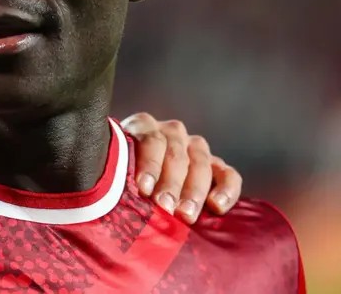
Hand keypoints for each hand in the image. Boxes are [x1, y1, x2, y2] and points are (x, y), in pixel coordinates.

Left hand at [121, 113, 241, 223]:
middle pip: (175, 154)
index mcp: (143, 125)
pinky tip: (217, 207)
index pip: (150, 139)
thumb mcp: (112, 166)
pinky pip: (228, 174)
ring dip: (194, 190)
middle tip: (164, 206)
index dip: (149, 164)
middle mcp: (171, 132)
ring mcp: (194, 147)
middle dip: (170, 183)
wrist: (130, 177)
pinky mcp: (215, 165)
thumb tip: (111, 193)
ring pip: (200, 163)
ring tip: (185, 214)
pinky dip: (227, 189)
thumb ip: (116, 172)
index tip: (143, 188)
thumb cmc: (116, 174)